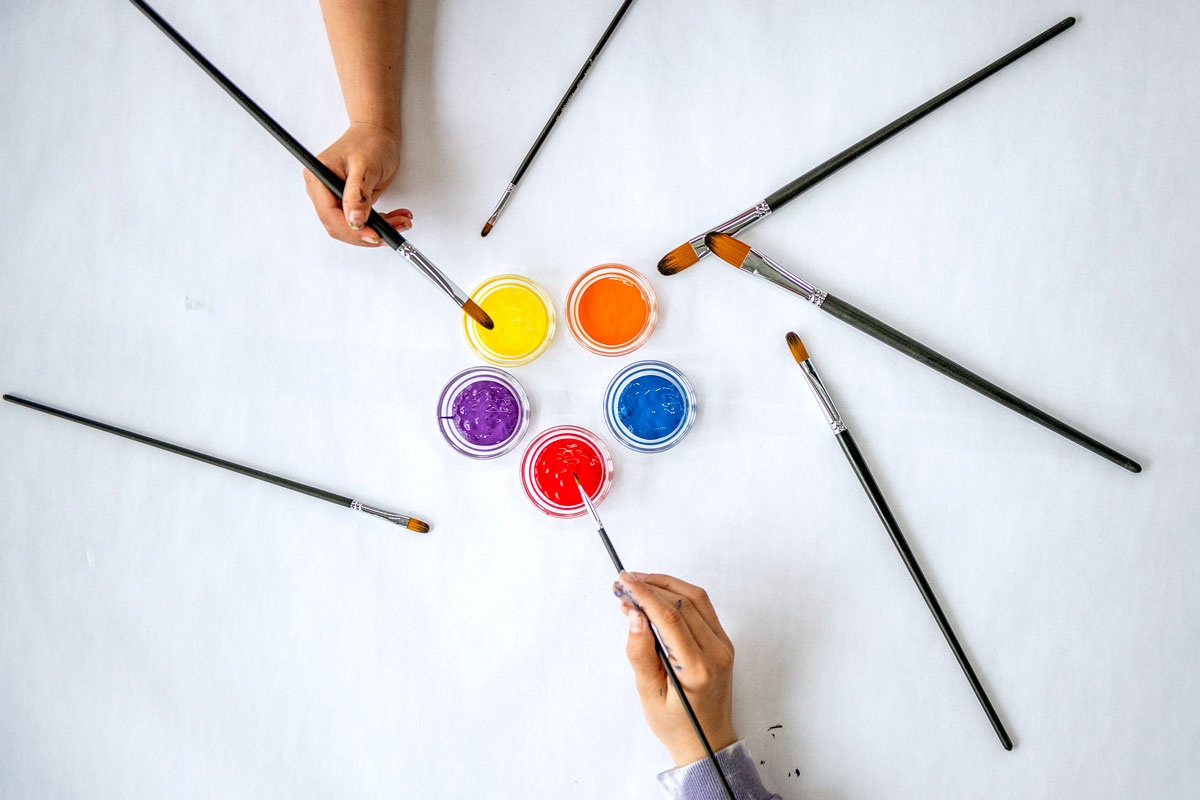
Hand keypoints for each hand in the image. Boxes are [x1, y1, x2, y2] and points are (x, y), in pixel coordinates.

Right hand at [303, 121, 411, 246]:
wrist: (377, 134)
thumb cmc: (370, 142)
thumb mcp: (366, 167)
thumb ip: (358, 195)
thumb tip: (354, 221)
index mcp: (318, 178)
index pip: (329, 214)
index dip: (352, 229)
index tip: (374, 234)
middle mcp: (322, 190)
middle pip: (338, 226)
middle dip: (366, 233)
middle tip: (390, 234)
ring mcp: (334, 198)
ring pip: (352, 227)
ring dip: (377, 230)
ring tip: (399, 223)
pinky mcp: (348, 203)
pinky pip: (361, 222)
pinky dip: (380, 224)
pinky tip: (394, 219)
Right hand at [614, 572, 737, 766]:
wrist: (707, 741)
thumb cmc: (676, 724)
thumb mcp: (649, 694)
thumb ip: (641, 653)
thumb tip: (634, 615)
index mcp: (697, 668)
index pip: (670, 617)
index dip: (645, 594)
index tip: (624, 582)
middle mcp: (716, 652)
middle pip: (683, 602)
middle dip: (651, 587)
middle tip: (624, 584)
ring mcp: (723, 645)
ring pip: (695, 598)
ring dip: (665, 585)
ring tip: (637, 584)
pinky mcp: (722, 641)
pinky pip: (701, 607)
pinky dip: (678, 595)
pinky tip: (657, 594)